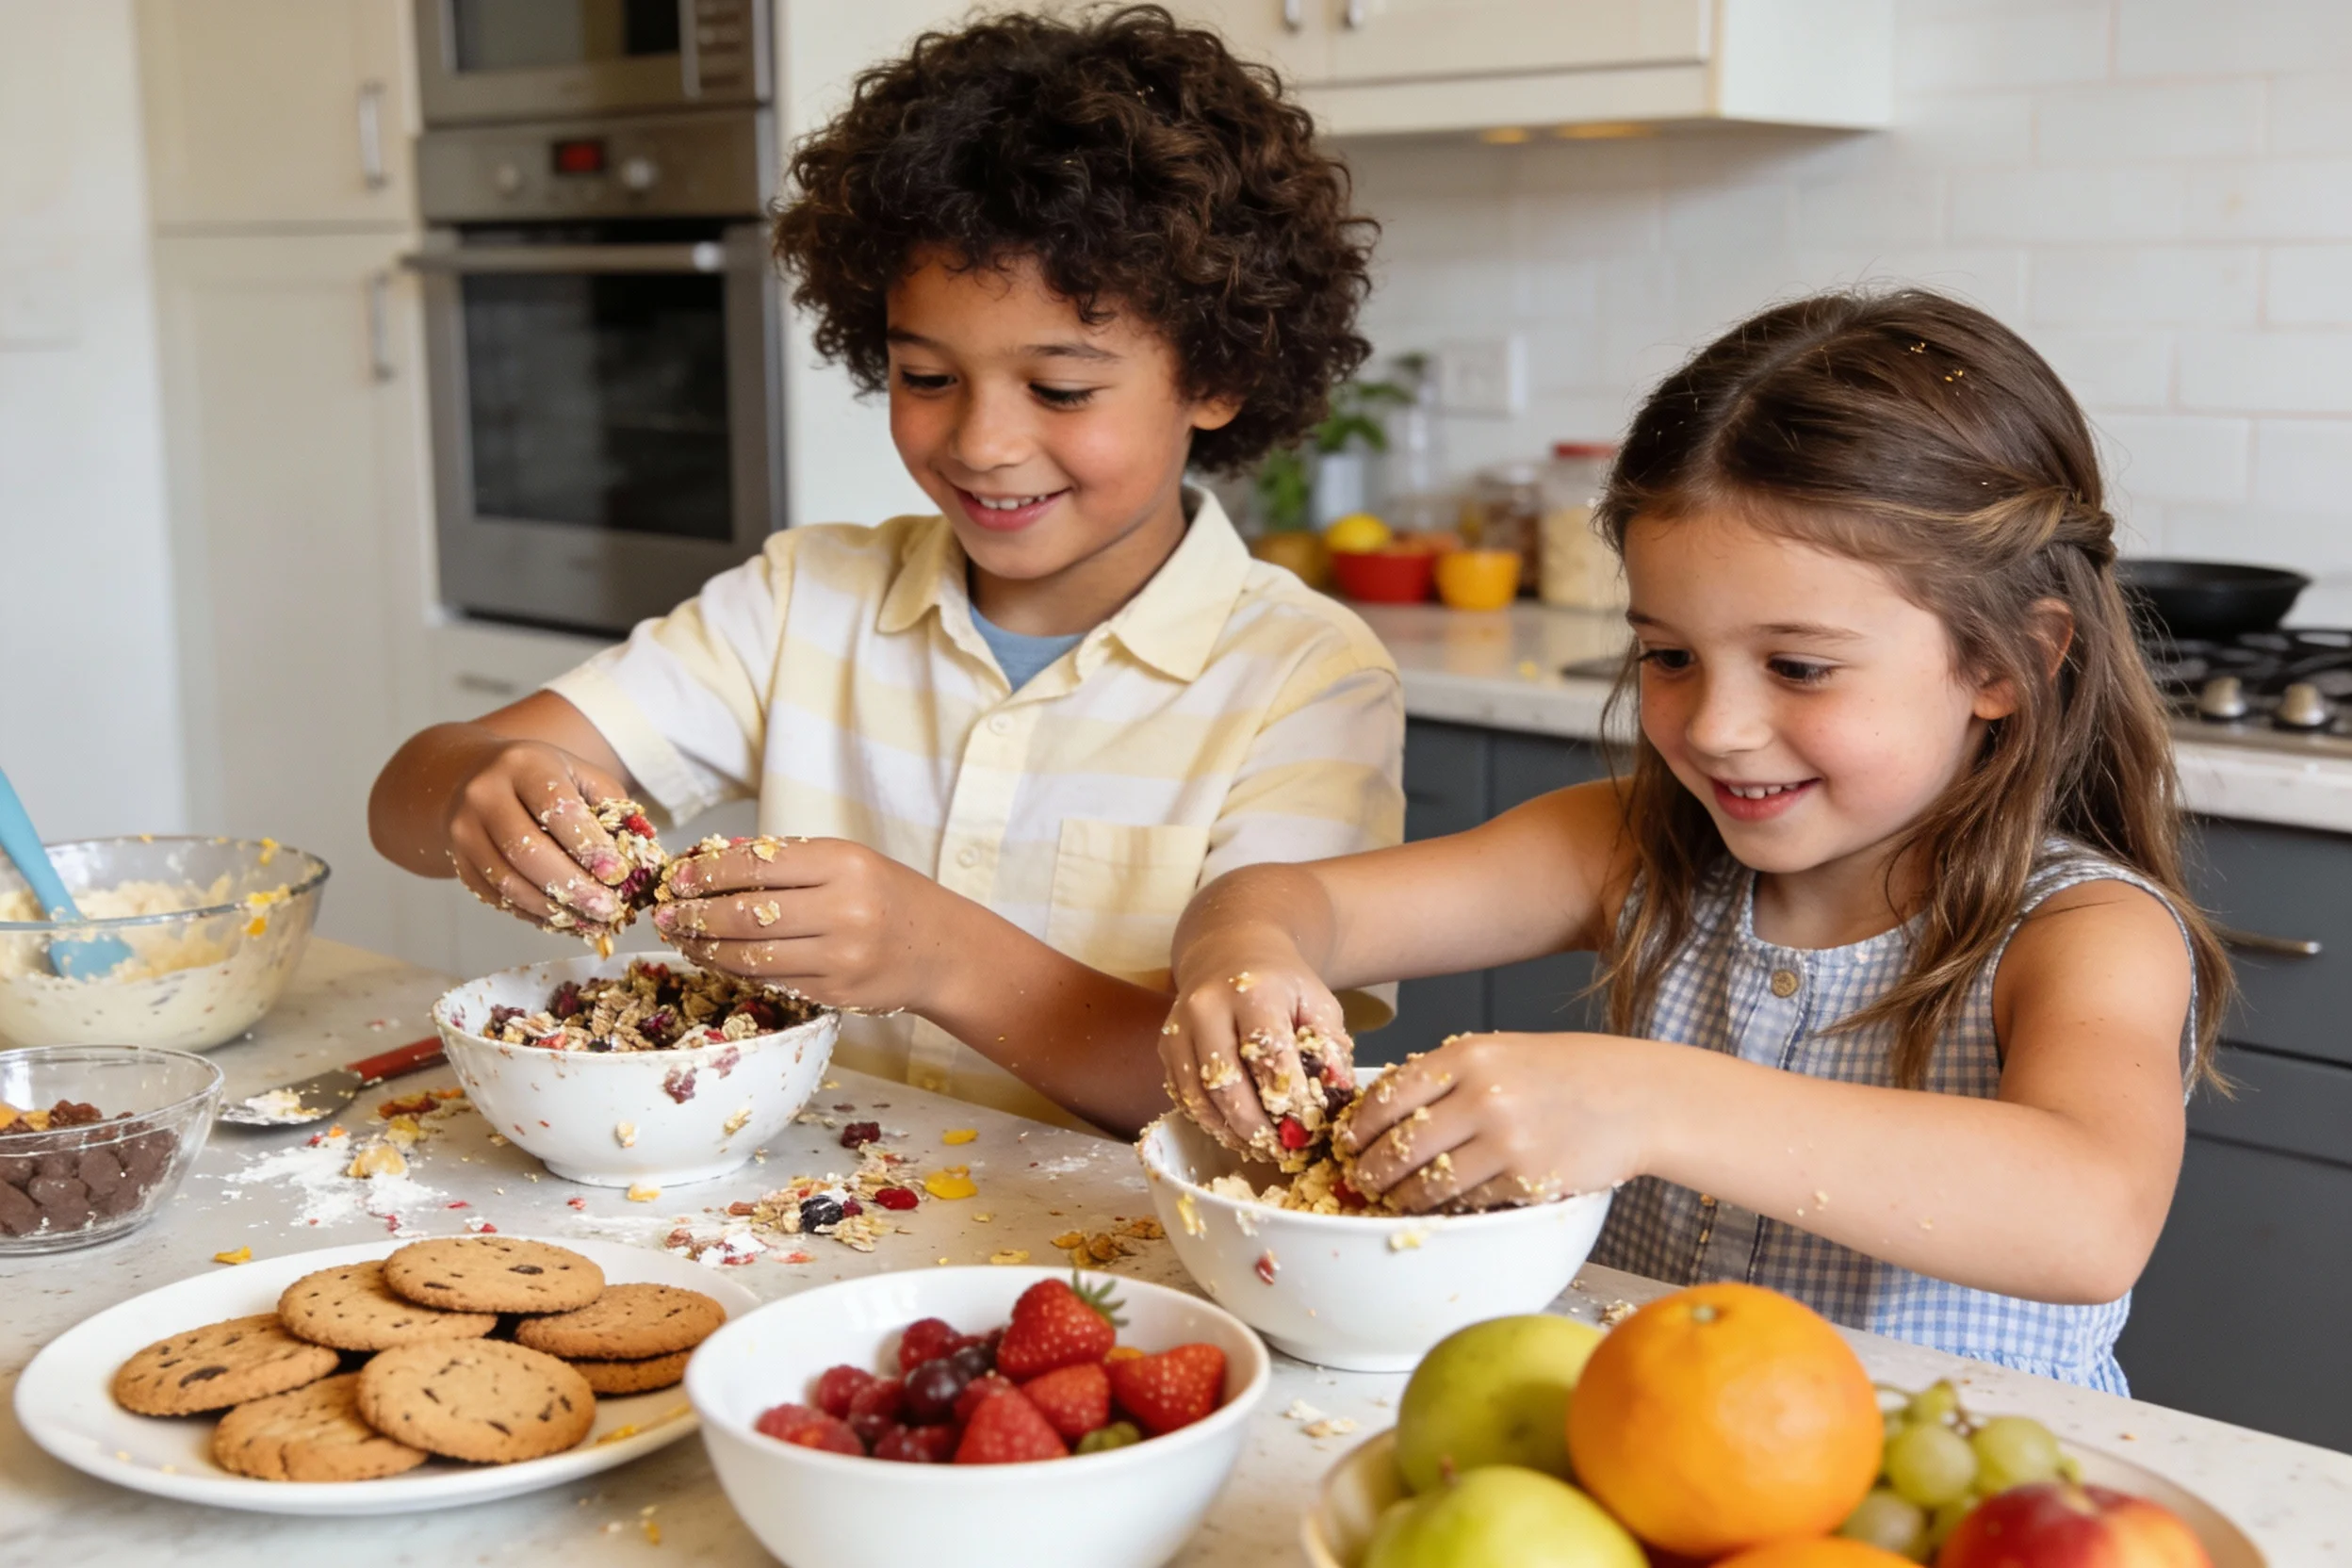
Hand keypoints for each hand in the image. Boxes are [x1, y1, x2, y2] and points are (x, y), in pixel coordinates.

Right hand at [442, 739, 632, 930]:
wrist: (469, 777)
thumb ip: (614, 810)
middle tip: (607, 910)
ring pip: (508, 881)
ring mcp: (465, 830)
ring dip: (552, 909)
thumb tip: (645, 858)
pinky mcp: (458, 861)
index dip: (588, 845)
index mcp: (525, 765)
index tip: (618, 874)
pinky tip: (562, 920)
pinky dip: (531, 914)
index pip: (557, 809)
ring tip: (589, 923)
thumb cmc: (542, 779)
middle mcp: (486, 794)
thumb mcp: (579, 776)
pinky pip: (495, 897)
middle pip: (528, 851)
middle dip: (572, 887)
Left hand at [651, 838, 944, 1013]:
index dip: (708, 874)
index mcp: (845, 865)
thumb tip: (711, 862)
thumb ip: (788, 861)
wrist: (940, 950)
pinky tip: (717, 958)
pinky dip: (737, 969)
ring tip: (682, 937)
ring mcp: (840, 958)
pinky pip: (771, 980)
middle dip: (695, 914)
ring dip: (706, 947)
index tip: (676, 878)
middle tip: (665, 913)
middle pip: (746, 914)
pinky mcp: (834, 993)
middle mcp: (844, 910)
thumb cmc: (889, 897)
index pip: (757, 866)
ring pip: (751, 954)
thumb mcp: (849, 861)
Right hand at [1160, 930, 1351, 1157]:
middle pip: (1226, 1082)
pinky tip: (1236, 1131)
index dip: (1288, 1099)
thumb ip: (1330, 1047)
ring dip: (1230, 1130)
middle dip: (1256, 1126)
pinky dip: (1209, 1121)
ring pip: (1198, 1096)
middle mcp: (1207, 1007)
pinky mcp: (1165, 1046)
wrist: (1232, 952)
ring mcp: (1179, 1027)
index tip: (1309, 1128)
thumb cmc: (1283, 985)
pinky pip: (1182, 1095)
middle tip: (1283, 1151)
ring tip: (1262, 1148)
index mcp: (1251, 992)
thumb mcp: (1318, 1002)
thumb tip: (1335, 1094)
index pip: (1268, 1055)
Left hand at [1337, 1032, 1655, 1213]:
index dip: (1357, 1129)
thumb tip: (1384, 1113)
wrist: (1635, 1097)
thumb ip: (1446, 1076)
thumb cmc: (1566, 1073)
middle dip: (1370, 1173)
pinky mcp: (1527, 1178)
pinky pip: (1467, 1202)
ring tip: (1396, 1200)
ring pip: (1426, 1183)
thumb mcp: (1500, 1052)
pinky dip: (1447, 1209)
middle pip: (1397, 1147)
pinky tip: (1442, 1206)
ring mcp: (1505, 1139)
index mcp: (1467, 1056)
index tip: (1347, 1143)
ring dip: (1402, 1198)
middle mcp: (1482, 1095)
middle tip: (1363, 1183)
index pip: (1386, 1097)